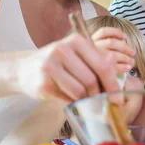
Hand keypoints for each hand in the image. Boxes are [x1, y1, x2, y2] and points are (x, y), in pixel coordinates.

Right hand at [15, 30, 134, 102]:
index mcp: (77, 41)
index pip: (104, 65)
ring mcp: (50, 66)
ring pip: (80, 90)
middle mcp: (63, 49)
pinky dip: (73, 103)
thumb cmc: (59, 63)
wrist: (25, 69)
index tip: (119, 99)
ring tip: (84, 100)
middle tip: (102, 104)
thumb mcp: (78, 55)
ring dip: (86, 100)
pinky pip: (67, 98)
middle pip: (92, 79)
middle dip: (100, 95)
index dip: (113, 84)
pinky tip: (69, 99)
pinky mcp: (43, 83)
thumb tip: (118, 87)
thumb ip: (98, 63)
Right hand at [91, 27, 136, 72]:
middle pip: (111, 43)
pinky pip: (113, 67)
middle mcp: (90, 49)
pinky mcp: (97, 72)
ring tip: (132, 62)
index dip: (116, 32)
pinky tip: (128, 68)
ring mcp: (93, 60)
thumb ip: (106, 45)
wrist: (87, 84)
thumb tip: (123, 41)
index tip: (125, 37)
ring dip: (126, 58)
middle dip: (125, 47)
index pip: (103, 32)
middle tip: (133, 53)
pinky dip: (123, 66)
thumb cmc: (94, 66)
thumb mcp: (97, 53)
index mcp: (90, 42)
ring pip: (113, 55)